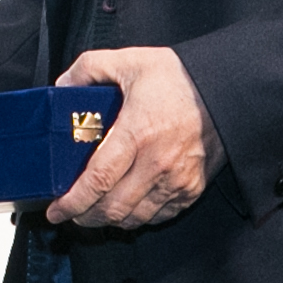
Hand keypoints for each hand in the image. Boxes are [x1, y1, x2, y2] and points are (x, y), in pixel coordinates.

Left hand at [46, 48, 224, 230]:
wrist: (227, 89)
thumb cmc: (180, 77)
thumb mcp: (129, 61)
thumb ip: (89, 68)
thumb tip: (63, 87)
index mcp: (138, 133)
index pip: (97, 180)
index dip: (72, 202)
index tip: (55, 210)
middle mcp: (158, 163)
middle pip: (113, 208)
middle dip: (84, 217)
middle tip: (69, 213)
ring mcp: (177, 180)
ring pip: (135, 218)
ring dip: (109, 221)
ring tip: (93, 211)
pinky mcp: (191, 189)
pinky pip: (158, 216)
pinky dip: (138, 218)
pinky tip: (125, 207)